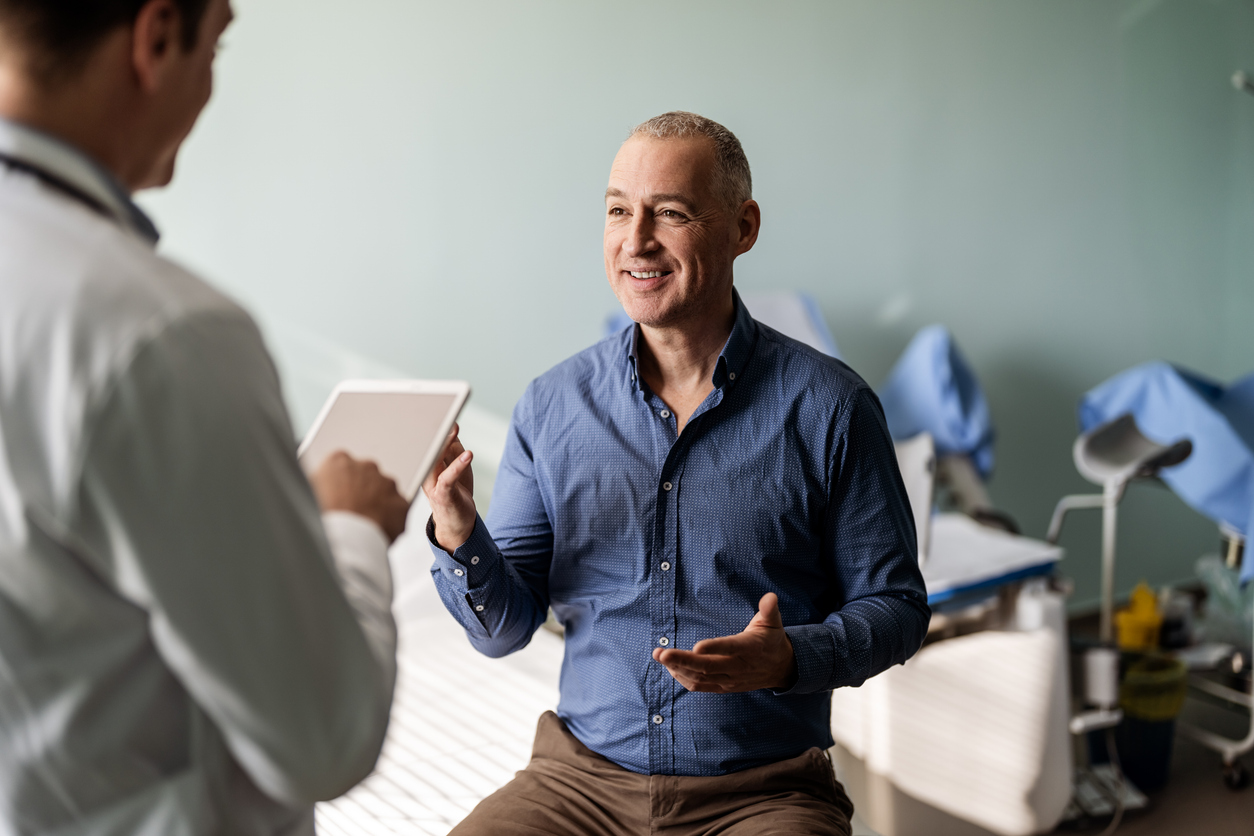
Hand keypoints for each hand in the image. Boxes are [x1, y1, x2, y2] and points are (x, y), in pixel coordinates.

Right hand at [310, 451, 409, 542]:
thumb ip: (318, 486)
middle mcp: (366, 467)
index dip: (340, 485)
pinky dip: (391, 520)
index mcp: (339, 462)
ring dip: (378, 505)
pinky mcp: (401, 503)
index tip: (339, 498)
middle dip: (362, 493)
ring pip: (385, 493)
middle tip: (352, 514)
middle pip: (366, 477)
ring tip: (363, 526)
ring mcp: (387, 484)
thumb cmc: (323, 521)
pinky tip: (377, 532)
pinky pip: (397, 511)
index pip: (342, 467)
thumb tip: (320, 489)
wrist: (344, 541)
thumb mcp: (307, 495)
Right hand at [423, 423, 476, 551]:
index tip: (436, 406)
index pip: (425, 441)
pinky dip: (458, 465)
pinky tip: (468, 455)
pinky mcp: (442, 494)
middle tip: (442, 411)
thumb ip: (452, 447)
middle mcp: (425, 472)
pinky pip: (447, 477)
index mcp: (425, 463)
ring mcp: (431, 484)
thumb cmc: (455, 492)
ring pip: (433, 459)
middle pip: (426, 446)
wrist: (457, 523)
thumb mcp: (455, 465)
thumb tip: (453, 425)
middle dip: (434, 428)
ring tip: (453, 428)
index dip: (429, 424)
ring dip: (444, 442)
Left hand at [652, 592, 797, 692]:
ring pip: (701, 678)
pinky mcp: (724, 686)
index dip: (714, 648)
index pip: (731, 648)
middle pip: (708, 667)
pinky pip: (701, 686)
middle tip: (662, 653)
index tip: (696, 646)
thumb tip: (770, 596)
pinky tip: (671, 668)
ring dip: (678, 669)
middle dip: (682, 660)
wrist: (781, 669)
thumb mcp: (773, 623)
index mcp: (749, 648)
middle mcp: (738, 666)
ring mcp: (729, 679)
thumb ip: (769, 609)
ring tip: (660, 656)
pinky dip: (684, 679)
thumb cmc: (772, 640)